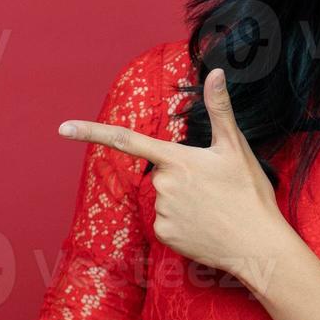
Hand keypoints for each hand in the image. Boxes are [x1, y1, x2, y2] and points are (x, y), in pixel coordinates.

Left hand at [58, 67, 293, 284]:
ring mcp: (160, 212)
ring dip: (184, 201)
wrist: (257, 246)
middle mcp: (161, 185)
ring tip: (214, 209)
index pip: (126, 140)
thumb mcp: (235, 148)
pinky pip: (166, 222)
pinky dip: (183, 223)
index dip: (91, 132)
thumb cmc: (249, 194)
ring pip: (164, 198)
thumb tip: (216, 72)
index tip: (62, 128)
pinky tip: (205, 227)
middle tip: (214, 189)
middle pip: (161, 173)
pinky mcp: (164, 236)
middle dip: (182, 177)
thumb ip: (220, 109)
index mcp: (176, 159)